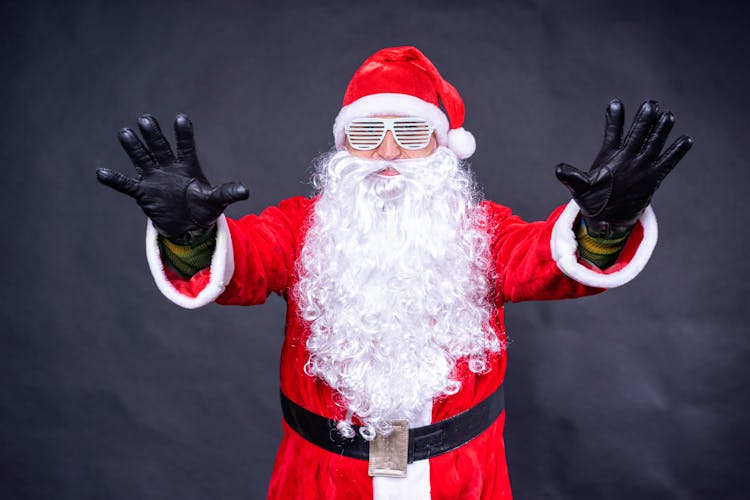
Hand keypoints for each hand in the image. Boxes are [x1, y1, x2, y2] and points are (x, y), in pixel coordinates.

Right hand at [96, 114, 247, 243]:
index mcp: (188, 165)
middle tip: (145, 119)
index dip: (183, 133)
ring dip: (134, 147)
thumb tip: (245, 191)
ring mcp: (154, 178)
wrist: (188, 226)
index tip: (181, 119)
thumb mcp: (216, 201)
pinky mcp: (143, 192)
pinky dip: (115, 179)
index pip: (185, 146)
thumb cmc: (204, 209)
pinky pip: (126, 184)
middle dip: (153, 134)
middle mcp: (168, 167)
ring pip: (142, 158)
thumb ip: (227, 192)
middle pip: (160, 147)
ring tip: (125, 133)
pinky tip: (101, 172)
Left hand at [555, 100, 692, 237]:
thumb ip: (571, 177)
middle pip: (637, 133)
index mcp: (609, 154)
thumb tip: (558, 170)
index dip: (614, 118)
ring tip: (667, 116)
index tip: (615, 104)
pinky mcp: (653, 176)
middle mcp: (627, 156)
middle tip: (651, 104)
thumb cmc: (592, 200)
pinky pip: (667, 162)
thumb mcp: (579, 188)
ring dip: (660, 130)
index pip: (613, 132)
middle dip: (644, 119)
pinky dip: (676, 152)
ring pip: (653, 143)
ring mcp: (641, 164)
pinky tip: (685, 140)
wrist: (606, 217)